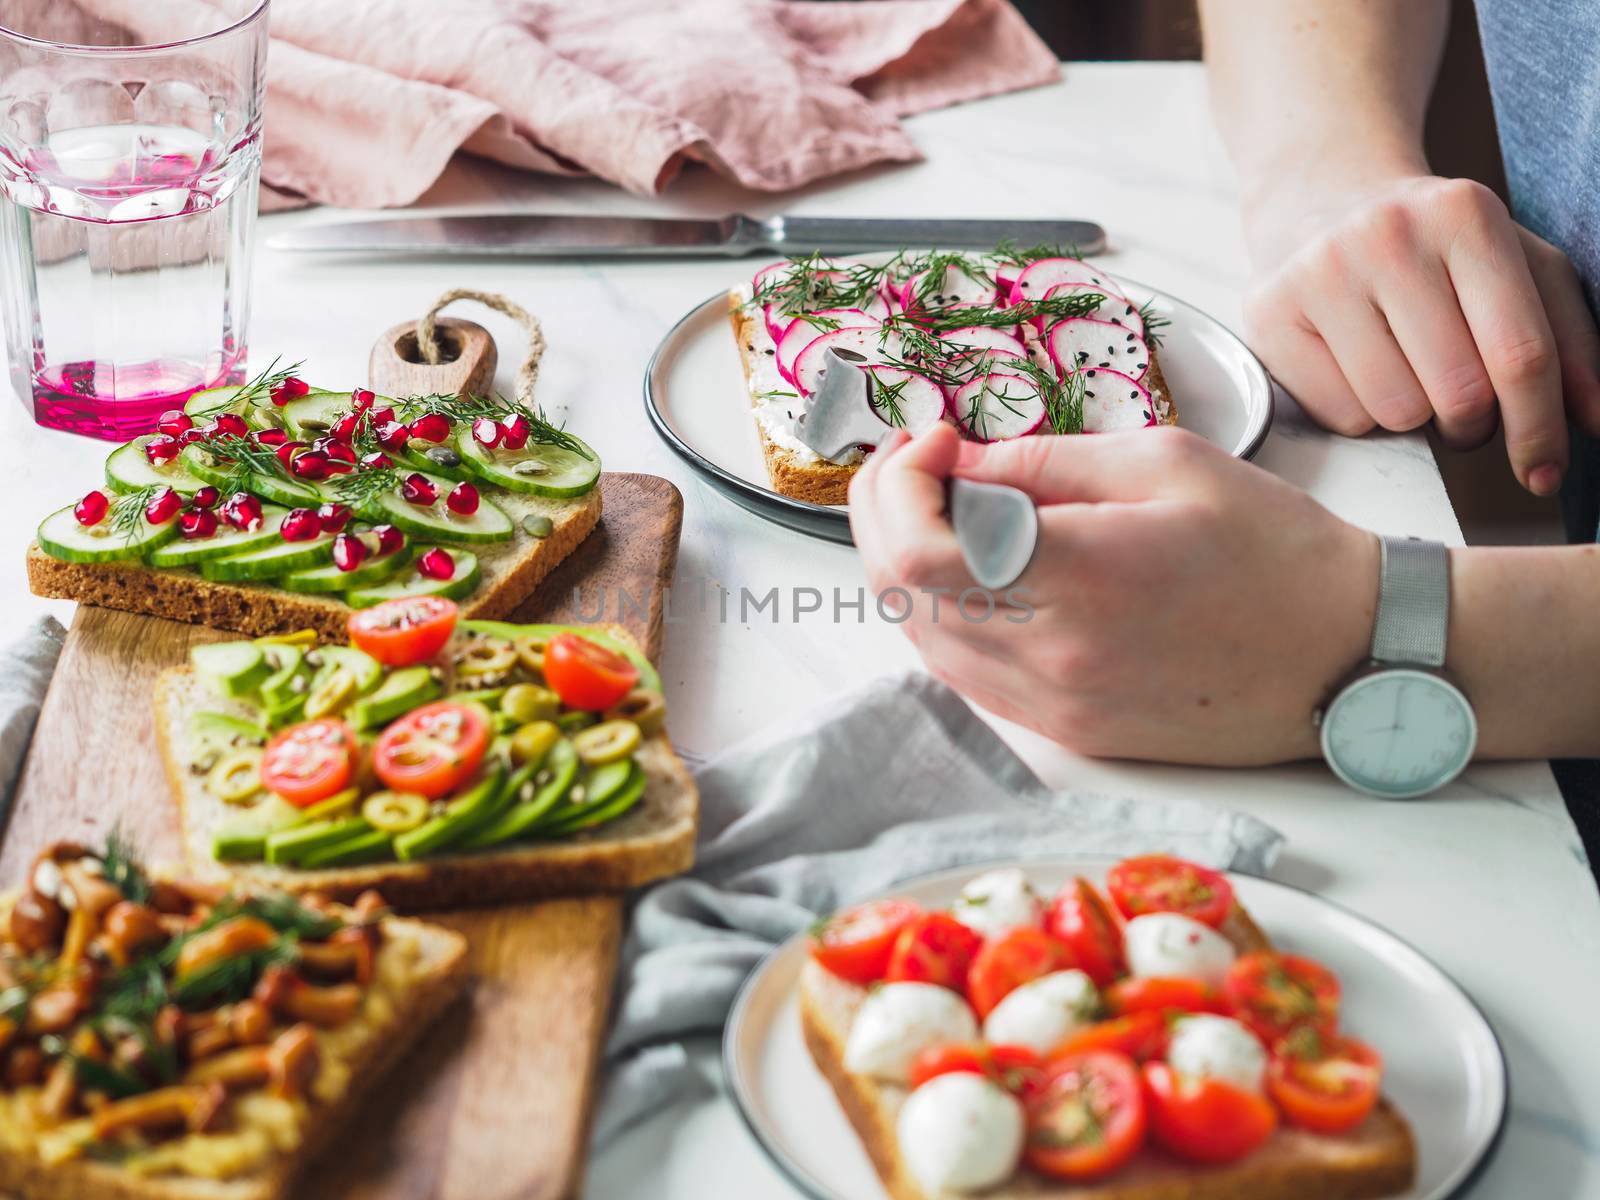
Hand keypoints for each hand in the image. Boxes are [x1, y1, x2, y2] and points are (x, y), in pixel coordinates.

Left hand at [848, 424, 1377, 764]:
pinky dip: (942, 614)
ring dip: (906, 565)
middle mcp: (1055, 656)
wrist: (1349, 656)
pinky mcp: (1068, 732)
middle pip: (901, 593)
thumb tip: (958, 464)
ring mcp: (1056, 707)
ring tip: (940, 507)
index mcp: (1083, 577)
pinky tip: (969, 570)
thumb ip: (1046, 462)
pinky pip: (965, 674)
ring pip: (921, 638)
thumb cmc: (1275, 551)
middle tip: (915, 463)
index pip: (922, 547)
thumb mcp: (1167, 464)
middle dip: (883, 513)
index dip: (899, 485)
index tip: (934, 442)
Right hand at [1241, 173, 1599, 494]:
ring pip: (1395, 412)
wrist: (1322, 198)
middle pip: (1459, 392)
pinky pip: (1338, 415)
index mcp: (1465, 214)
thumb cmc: (1432, 246)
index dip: (1538, 427)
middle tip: (1462, 406)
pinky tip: (1357, 371)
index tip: (1543, 471)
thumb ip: (1566, 337)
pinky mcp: (1269, 312)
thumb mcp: (1514, 267)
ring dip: (1412, 418)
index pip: (1520, 351)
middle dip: (1472, 423)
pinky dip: (1359, 413)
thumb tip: (1593, 421)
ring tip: (1406, 378)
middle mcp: (1386, 235)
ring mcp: (1319, 273)